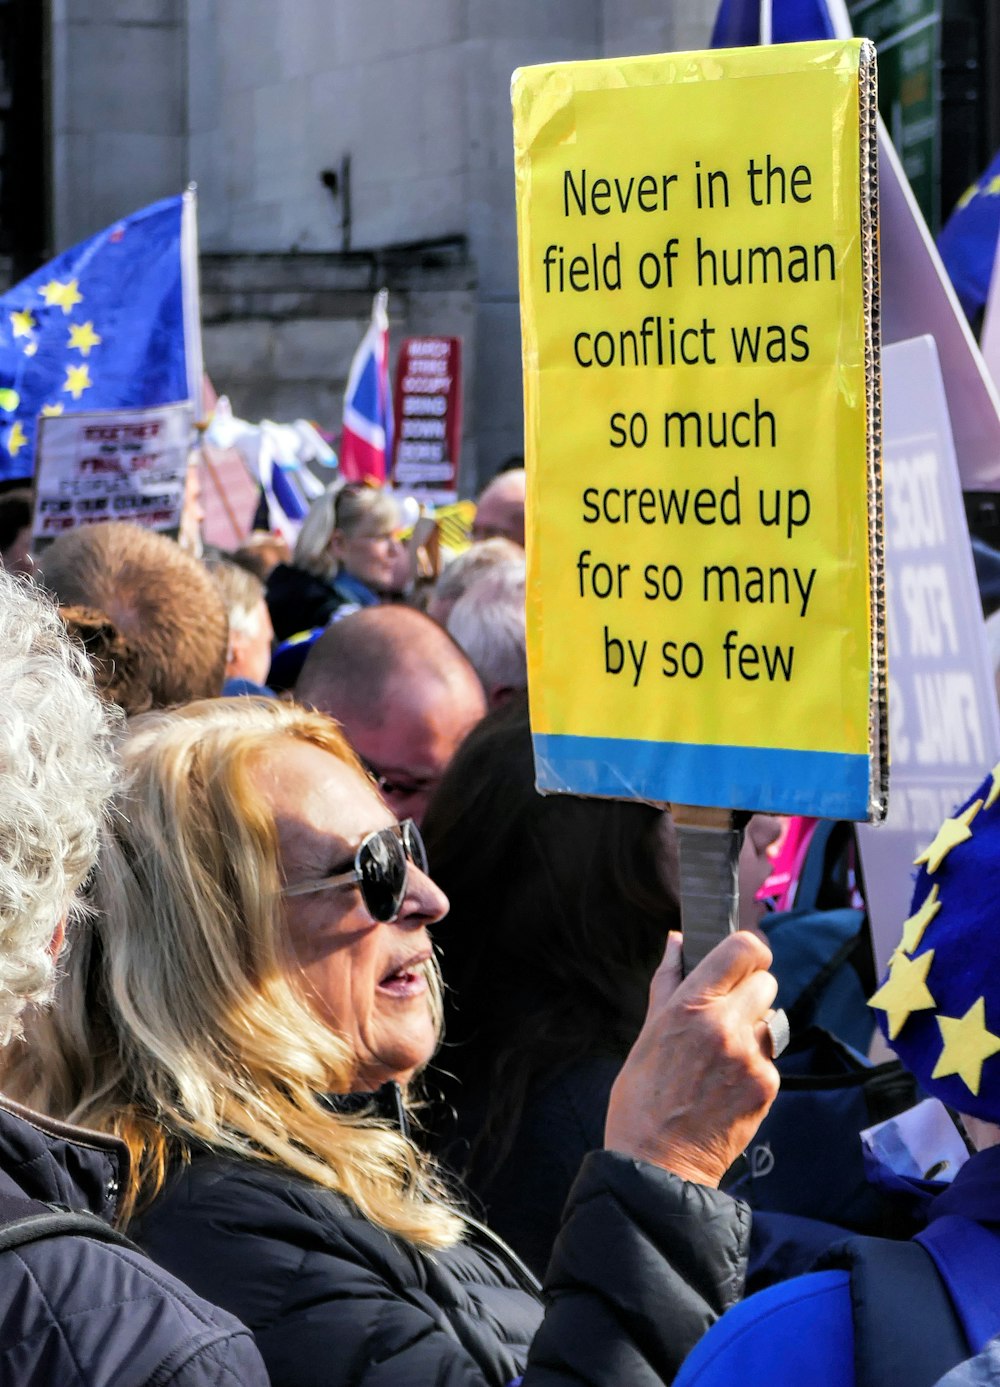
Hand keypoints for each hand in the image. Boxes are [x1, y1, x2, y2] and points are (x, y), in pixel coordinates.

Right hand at [605, 931, 779, 1187]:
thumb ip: (668, 980)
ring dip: (753, 1031)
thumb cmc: (642, 1097)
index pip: (744, 949)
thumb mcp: (648, 1032)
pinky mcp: (766, 1086)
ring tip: (721, 1060)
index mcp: (691, 1004)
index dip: (749, 951)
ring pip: (771, 1022)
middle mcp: (725, 1024)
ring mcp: (750, 1057)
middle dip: (751, 993)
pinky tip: (726, 1086)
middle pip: (767, 982)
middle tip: (728, 1014)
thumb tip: (676, 941)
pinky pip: (769, 1060)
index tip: (742, 963)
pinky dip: (754, 1067)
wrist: (657, 1163)